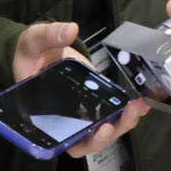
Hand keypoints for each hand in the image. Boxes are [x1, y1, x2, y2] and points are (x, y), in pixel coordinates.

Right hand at [11, 21, 146, 157]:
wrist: (40, 51)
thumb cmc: (30, 54)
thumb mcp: (33, 41)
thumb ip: (49, 35)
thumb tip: (69, 29)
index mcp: (44, 116)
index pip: (64, 141)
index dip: (85, 141)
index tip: (102, 129)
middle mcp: (64, 120)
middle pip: (89, 141)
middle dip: (112, 132)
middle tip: (127, 114)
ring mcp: (81, 113)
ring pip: (103, 130)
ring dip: (123, 122)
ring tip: (138, 106)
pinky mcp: (94, 102)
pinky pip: (111, 114)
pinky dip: (126, 111)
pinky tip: (140, 101)